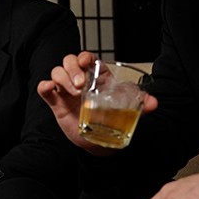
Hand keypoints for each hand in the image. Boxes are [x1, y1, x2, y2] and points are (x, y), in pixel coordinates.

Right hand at [36, 51, 157, 154]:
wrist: (98, 141)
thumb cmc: (111, 119)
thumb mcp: (129, 110)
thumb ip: (141, 104)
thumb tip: (153, 103)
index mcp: (95, 76)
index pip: (87, 58)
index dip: (84, 57)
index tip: (86, 62)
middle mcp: (79, 79)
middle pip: (69, 61)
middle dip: (73, 68)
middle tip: (80, 85)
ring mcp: (65, 90)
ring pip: (57, 71)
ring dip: (63, 78)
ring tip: (73, 92)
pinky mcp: (56, 102)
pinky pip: (44, 89)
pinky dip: (44, 86)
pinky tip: (49, 89)